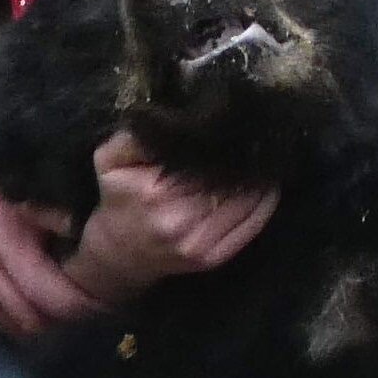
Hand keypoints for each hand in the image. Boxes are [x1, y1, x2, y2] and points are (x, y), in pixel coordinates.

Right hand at [0, 159, 99, 339]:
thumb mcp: (28, 195)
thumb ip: (59, 218)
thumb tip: (92, 235)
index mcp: (10, 246)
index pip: (52, 296)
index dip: (83, 307)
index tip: (108, 302)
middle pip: (37, 321)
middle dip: (70, 321)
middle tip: (97, 310)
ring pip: (19, 328)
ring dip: (49, 327)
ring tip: (75, 313)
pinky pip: (2, 324)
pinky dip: (26, 325)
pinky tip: (45, 314)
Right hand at [65, 137, 277, 302]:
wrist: (117, 255)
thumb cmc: (117, 200)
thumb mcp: (109, 161)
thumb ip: (133, 136)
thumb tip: (169, 118)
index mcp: (155, 192)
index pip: (205, 160)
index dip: (225, 143)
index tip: (238, 127)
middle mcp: (180, 222)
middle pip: (229, 181)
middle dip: (244, 160)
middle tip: (257, 139)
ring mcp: (199, 245)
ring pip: (246, 203)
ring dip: (259, 180)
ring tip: (263, 159)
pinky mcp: (214, 259)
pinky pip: (251, 227)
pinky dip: (264, 205)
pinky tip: (267, 187)